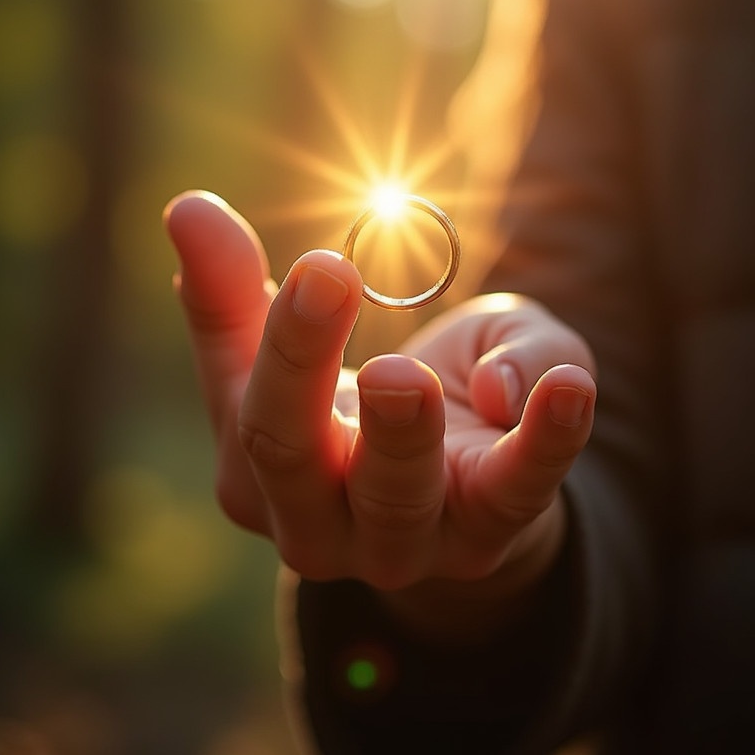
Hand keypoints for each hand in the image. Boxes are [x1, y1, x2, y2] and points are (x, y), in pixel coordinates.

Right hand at [164, 191, 595, 622]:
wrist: (457, 486)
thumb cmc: (372, 400)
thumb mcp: (317, 339)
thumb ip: (240, 284)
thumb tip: (186, 211)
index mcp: (258, 471)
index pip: (243, 404)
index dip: (264, 329)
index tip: (293, 250)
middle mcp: (312, 523)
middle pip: (290, 457)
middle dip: (303, 365)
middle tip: (327, 276)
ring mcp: (400, 543)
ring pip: (393, 498)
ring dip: (400, 431)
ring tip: (407, 373)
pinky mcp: (485, 534)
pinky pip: (515, 491)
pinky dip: (543, 438)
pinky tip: (568, 385)